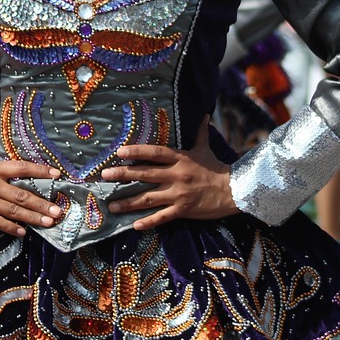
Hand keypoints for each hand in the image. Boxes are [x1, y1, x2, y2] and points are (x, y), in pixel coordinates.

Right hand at [0, 129, 62, 236]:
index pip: (22, 168)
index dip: (40, 171)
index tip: (57, 174)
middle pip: (22, 195)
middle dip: (42, 204)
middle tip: (59, 212)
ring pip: (14, 211)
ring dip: (33, 218)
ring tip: (48, 223)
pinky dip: (11, 228)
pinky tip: (22, 232)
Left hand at [101, 118, 236, 229]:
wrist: (234, 190)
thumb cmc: (216, 168)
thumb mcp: (206, 148)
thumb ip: (200, 132)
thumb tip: (204, 114)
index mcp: (180, 158)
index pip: (154, 153)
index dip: (136, 151)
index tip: (118, 152)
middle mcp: (176, 175)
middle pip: (145, 174)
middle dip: (123, 175)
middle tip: (104, 176)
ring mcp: (179, 194)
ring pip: (149, 198)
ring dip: (128, 202)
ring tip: (111, 205)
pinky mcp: (183, 210)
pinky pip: (162, 217)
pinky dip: (149, 222)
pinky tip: (135, 225)